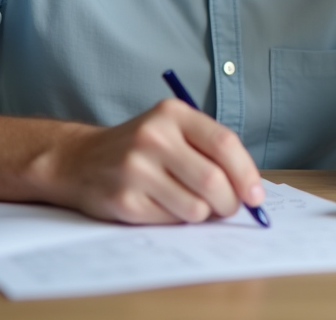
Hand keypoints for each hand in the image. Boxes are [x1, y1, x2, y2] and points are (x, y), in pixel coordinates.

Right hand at [35, 98, 264, 224]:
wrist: (79, 160)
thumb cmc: (140, 148)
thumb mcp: (172, 129)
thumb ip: (210, 150)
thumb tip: (250, 189)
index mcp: (172, 114)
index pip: (224, 143)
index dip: (247, 173)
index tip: (256, 195)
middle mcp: (153, 137)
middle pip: (213, 180)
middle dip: (230, 202)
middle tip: (229, 208)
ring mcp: (135, 169)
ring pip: (195, 207)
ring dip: (204, 214)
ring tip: (192, 205)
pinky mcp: (124, 200)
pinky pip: (170, 221)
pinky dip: (177, 220)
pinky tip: (163, 206)